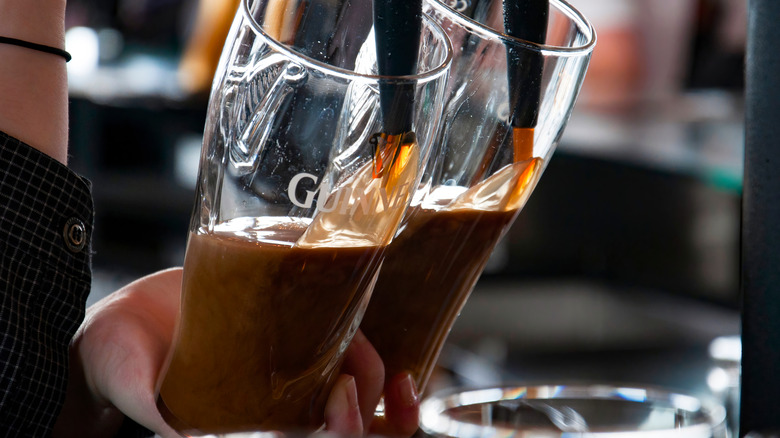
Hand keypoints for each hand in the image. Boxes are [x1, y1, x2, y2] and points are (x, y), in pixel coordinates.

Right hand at [53, 268, 420, 436]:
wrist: (122, 324)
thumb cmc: (121, 363)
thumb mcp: (141, 391)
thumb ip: (163, 415)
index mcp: (251, 427)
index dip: (345, 431)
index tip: (340, 393)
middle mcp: (280, 406)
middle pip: (355, 427)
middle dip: (378, 414)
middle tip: (370, 379)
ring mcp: (291, 370)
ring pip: (363, 389)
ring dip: (384, 377)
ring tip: (371, 344)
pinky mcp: (292, 329)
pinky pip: (344, 342)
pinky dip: (367, 336)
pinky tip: (365, 314)